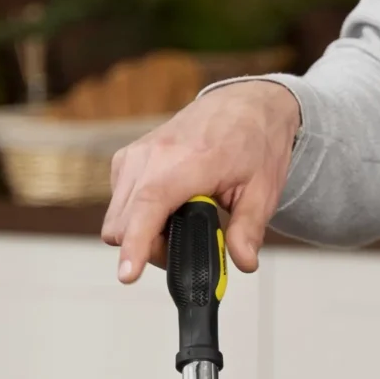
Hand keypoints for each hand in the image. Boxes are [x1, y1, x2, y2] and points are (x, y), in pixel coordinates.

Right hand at [102, 80, 300, 282]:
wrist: (243, 104)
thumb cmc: (254, 142)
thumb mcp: (263, 190)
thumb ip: (249, 229)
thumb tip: (244, 262)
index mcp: (187, 162)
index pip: (149, 208)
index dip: (136, 244)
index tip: (127, 274)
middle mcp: (151, 156)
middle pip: (124, 225)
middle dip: (149, 249)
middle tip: (188, 245)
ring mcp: (134, 155)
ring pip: (116, 218)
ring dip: (141, 234)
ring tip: (181, 225)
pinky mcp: (127, 158)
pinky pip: (119, 203)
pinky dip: (136, 217)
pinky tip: (168, 209)